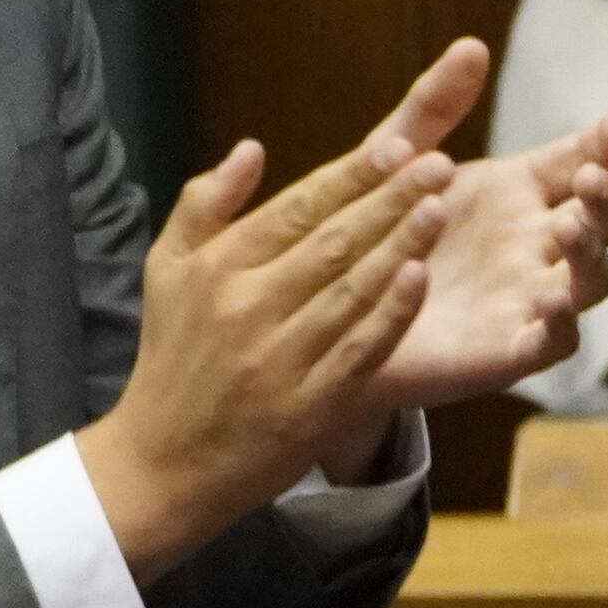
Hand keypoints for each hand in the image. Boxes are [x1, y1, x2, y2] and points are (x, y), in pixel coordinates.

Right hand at [74, 60, 465, 588]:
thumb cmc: (175, 357)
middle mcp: (246, 308)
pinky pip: (360, 349)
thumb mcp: (167, 272)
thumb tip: (251, 147)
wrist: (165, 462)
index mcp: (216, 270)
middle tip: (440, 163)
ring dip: (401, 246)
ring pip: (352, 290)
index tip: (397, 145)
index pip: (295, 210)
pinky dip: (392, 313)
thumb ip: (204, 205)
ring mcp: (280, 359)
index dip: (350, 176)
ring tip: (442, 207)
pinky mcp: (311, 404)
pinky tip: (422, 277)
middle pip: (331, 243)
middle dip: (390, 200)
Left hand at [371, 70, 607, 417]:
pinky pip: (557, 340)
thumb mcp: (394, 158)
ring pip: (593, 278)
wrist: (329, 314)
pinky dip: (563, 322)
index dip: (607, 146)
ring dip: (593, 253)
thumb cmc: (370, 232)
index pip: (583, 161)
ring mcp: (531, 297)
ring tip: (569, 229)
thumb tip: (472, 45)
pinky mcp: (511, 349)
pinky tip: (551, 302)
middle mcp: (537, 243)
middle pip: (603, 219)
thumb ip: (433, 105)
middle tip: (590, 180)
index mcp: (519, 192)